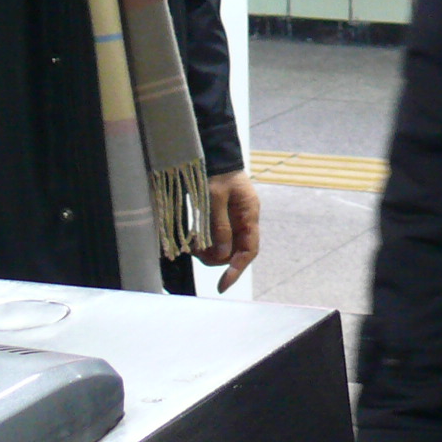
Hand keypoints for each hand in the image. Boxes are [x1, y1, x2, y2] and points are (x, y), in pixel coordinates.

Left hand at [198, 170, 261, 291]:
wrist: (215, 157)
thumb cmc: (216, 174)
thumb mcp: (215, 198)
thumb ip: (219, 227)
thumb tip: (220, 256)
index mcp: (249, 214)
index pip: (249, 250)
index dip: (237, 270)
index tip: (222, 285)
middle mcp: (245, 221)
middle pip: (235, 252)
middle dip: (216, 258)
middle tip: (196, 252)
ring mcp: (235, 221)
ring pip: (225, 248)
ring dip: (208, 252)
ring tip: (192, 245)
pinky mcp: (223, 220)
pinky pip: (217, 239)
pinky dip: (205, 243)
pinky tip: (194, 240)